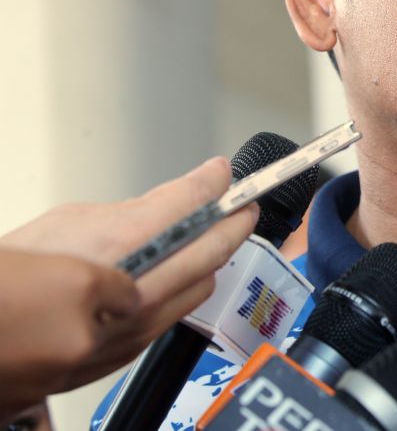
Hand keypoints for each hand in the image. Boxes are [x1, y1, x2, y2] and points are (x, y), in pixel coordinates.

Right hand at [0, 157, 257, 392]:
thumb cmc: (11, 274)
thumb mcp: (70, 220)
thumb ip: (135, 210)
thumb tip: (179, 198)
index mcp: (119, 245)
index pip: (190, 204)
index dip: (214, 184)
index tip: (224, 174)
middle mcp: (134, 290)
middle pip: (211, 250)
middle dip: (235, 223)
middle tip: (244, 206)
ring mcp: (134, 326)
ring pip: (200, 287)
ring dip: (214, 257)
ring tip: (219, 235)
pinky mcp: (129, 351)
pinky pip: (174, 314)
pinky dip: (185, 287)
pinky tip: (183, 271)